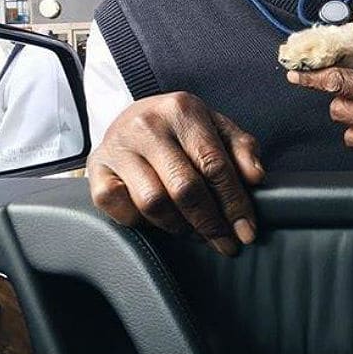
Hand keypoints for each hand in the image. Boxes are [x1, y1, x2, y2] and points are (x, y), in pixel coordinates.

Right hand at [87, 91, 264, 255]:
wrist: (134, 115)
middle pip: (184, 187)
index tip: (247, 230)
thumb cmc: (182, 126)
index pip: (213, 164)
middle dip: (211, 222)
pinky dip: (143, 223)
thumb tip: (256, 177)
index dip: (233, 202)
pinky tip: (161, 222)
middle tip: (227, 243)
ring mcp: (117, 148)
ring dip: (180, 227)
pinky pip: (120, 210)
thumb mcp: (217, 126)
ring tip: (197, 233)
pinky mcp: (96, 171)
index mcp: (182, 110)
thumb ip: (241, 148)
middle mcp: (147, 125)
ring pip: (153, 203)